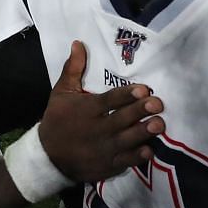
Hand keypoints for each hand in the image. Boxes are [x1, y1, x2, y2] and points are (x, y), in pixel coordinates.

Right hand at [37, 42, 165, 183]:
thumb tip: (78, 43)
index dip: (126, 95)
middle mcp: (98, 129)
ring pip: (127, 140)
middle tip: (158, 104)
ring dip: (144, 132)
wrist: (48, 157)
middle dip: (140, 111)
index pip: (110, 100)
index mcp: (88, 109)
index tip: (143, 89)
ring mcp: (104, 149)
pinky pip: (126, 161)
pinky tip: (149, 150)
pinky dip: (137, 156)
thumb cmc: (57, 120)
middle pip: (122, 118)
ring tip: (159, 125)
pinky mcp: (108, 165)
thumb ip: (73, 69)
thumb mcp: (61, 93)